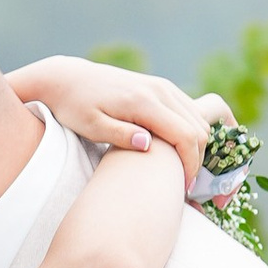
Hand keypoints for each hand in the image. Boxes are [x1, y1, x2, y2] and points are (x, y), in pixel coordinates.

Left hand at [7, 56, 234, 179]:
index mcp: (143, 102)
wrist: (69, 79)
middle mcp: (159, 90)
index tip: (182, 189)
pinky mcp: (162, 88)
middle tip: (183, 186)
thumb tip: (147, 145)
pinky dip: (191, 134)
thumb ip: (118, 136)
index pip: (185, 135)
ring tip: (179, 173)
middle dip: (198, 160)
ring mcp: (163, 86)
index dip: (191, 165)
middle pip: (199, 128)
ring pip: (199, 120)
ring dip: (197, 147)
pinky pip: (190, 112)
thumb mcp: (90, 126)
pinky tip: (175, 154)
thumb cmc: (75, 107)